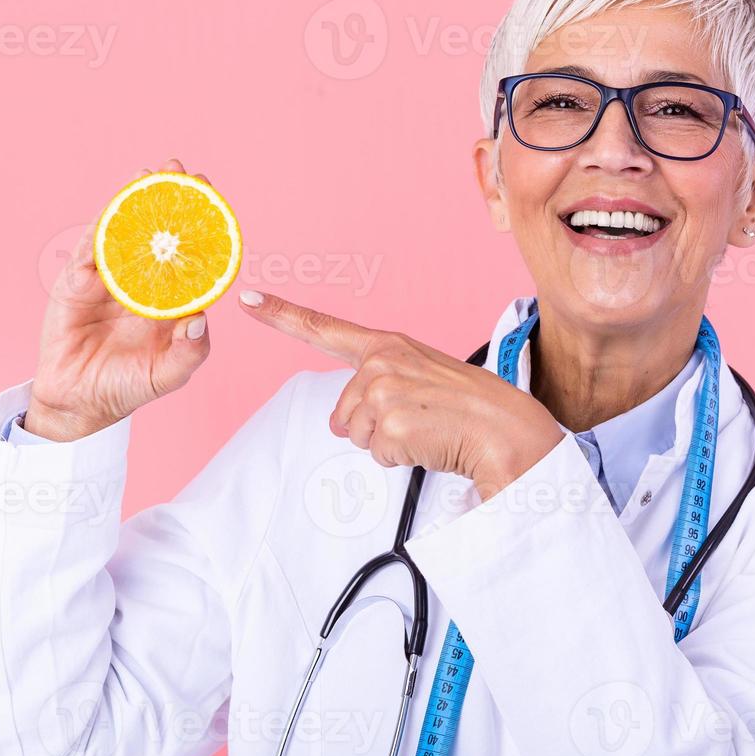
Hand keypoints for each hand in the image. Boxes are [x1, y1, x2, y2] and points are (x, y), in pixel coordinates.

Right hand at [24, 160, 213, 441]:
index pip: (188, 255)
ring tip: (146, 175)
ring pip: (122, 233)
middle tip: (179, 170)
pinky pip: (91, 251)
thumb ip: (190, 351)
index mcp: (168, 300)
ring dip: (133, 203)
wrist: (79, 402)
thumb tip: (200, 320)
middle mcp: (141, 283)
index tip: (211, 196)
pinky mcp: (77, 284)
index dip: (199, 226)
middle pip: (156, 233)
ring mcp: (108, 281)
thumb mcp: (168, 374)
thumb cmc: (127, 386)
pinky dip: (102, 230)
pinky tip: (115, 208)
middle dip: (167, 200)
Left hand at [240, 292, 563, 499]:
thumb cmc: (472, 408)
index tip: (246, 297)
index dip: (280, 314)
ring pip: (357, 435)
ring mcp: (383, 388)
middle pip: (342, 413)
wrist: (508, 429)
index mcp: (388, 345)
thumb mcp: (421, 380)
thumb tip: (345, 423)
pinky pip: (377, 454)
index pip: (323, 327)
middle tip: (419, 422)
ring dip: (388, 445)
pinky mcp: (389, 420)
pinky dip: (401, 458)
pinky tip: (430, 442)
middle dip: (372, 429)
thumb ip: (379, 386)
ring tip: (428, 430)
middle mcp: (381, 359)